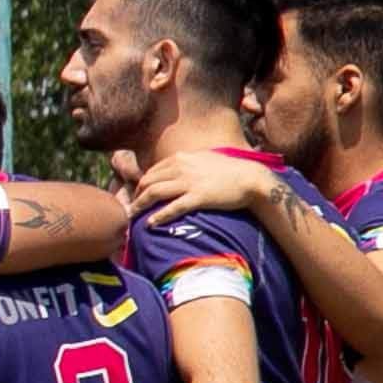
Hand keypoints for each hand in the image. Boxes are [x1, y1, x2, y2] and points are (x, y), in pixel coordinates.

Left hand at [126, 142, 280, 229]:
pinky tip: (150, 224)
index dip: (141, 185)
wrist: (251, 178)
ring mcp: (189, 182)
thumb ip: (186, 163)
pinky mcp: (198, 197)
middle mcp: (181, 167)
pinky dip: (158, 216)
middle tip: (131, 209)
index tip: (137, 196)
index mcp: (181, 157)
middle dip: (136, 196)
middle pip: (148, 182)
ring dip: (140, 206)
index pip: (152, 171)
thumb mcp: (203, 159)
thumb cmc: (229, 170)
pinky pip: (172, 208)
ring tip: (133, 217)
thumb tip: (173, 171)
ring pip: (154, 193)